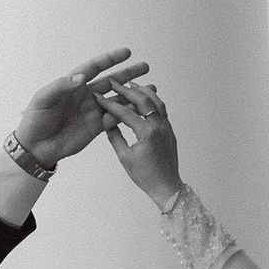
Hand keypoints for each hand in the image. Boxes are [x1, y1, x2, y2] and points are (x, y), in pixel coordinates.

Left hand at [15, 48, 149, 167]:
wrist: (35, 147)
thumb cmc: (34, 120)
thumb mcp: (43, 99)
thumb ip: (62, 86)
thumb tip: (82, 77)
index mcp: (72, 85)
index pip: (94, 68)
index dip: (110, 59)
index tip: (126, 52)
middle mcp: (85, 96)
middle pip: (111, 82)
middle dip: (128, 74)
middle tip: (145, 67)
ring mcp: (92, 111)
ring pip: (116, 100)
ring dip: (132, 95)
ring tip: (150, 88)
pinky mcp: (95, 127)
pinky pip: (114, 118)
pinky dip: (127, 113)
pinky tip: (140, 109)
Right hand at [101, 78, 180, 208]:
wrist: (166, 186)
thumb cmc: (145, 176)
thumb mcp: (125, 157)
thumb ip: (115, 137)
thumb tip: (106, 122)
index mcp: (147, 134)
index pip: (125, 113)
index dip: (110, 104)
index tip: (99, 97)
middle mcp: (159, 127)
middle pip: (143, 100)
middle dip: (127, 90)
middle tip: (115, 82)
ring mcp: (166, 127)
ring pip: (156, 102)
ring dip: (143, 91)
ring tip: (130, 85)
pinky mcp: (169, 130)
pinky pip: (161, 110)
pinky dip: (152, 101)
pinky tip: (144, 99)